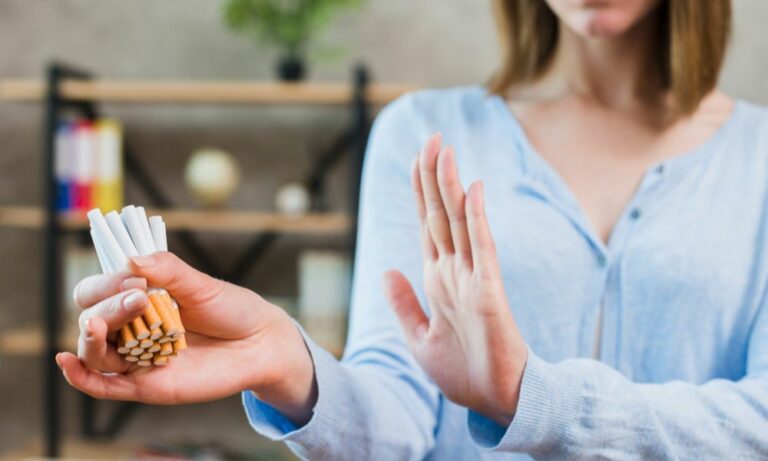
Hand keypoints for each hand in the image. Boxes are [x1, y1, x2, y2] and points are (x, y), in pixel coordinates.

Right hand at [57, 252, 316, 423]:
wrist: (261, 343)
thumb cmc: (231, 310)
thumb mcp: (202, 285)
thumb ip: (168, 270)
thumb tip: (130, 259)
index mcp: (138, 297)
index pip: (97, 289)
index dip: (106, 282)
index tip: (134, 276)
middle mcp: (130, 327)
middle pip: (91, 318)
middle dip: (107, 306)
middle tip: (138, 297)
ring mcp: (136, 357)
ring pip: (94, 351)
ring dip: (92, 336)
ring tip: (102, 325)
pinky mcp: (145, 385)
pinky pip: (103, 385)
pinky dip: (80, 377)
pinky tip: (67, 362)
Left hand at [383, 133, 527, 425]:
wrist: (495, 401)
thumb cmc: (464, 372)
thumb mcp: (419, 337)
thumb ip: (403, 303)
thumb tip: (387, 269)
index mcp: (437, 280)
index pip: (427, 225)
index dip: (420, 191)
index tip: (416, 158)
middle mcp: (454, 271)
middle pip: (441, 214)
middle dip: (433, 175)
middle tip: (431, 137)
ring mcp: (473, 278)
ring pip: (460, 222)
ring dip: (451, 185)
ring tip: (444, 149)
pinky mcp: (489, 292)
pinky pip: (482, 248)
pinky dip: (477, 219)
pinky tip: (472, 190)